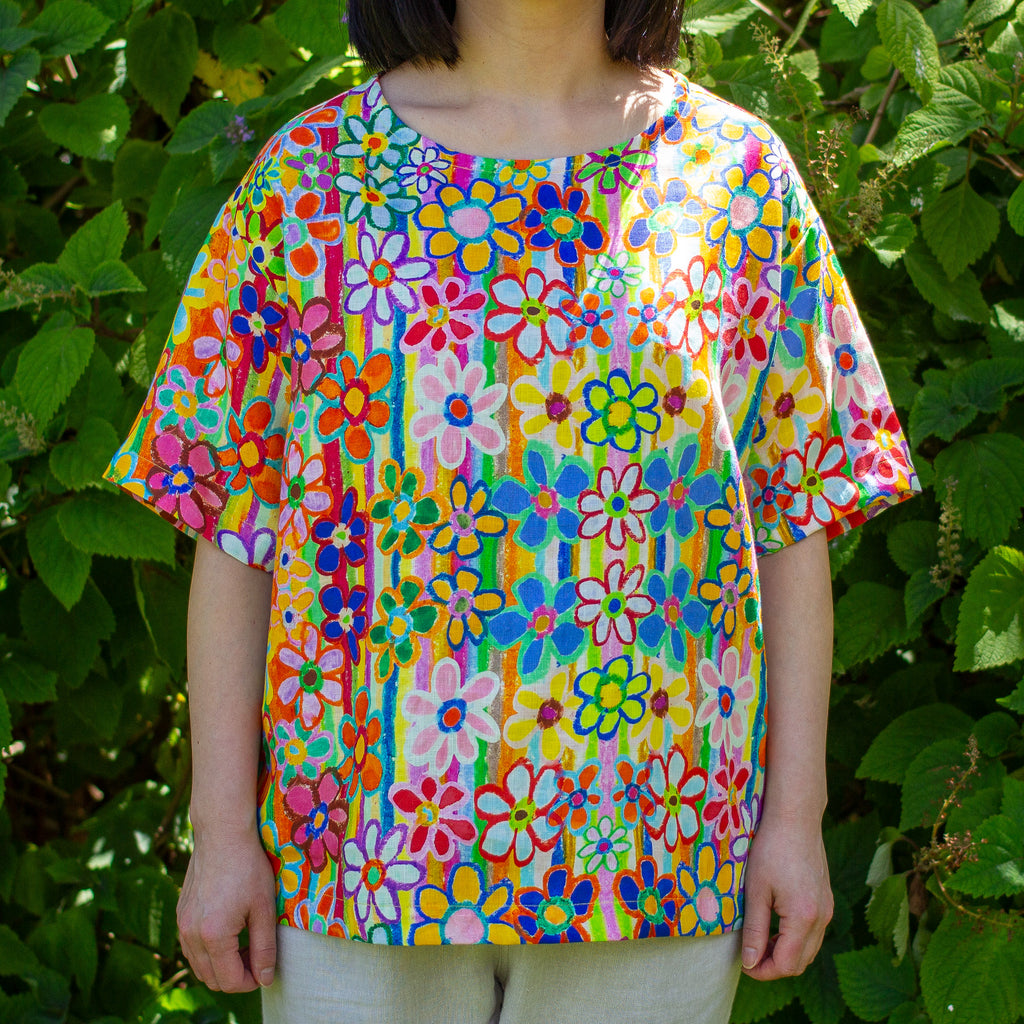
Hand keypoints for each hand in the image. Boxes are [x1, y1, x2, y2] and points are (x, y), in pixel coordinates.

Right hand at [176, 827, 277, 991]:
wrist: (222, 834)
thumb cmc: (248, 867)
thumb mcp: (264, 907)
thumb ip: (264, 947)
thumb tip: (265, 979)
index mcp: (213, 936)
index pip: (229, 981)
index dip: (250, 982)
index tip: (265, 970)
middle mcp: (190, 935)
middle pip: (211, 979)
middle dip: (236, 975)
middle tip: (257, 956)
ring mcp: (182, 924)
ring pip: (198, 966)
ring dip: (221, 965)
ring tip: (245, 944)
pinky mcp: (180, 914)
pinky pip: (191, 947)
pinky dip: (208, 951)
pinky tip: (229, 931)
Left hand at [739, 814, 833, 979]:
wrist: (795, 818)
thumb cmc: (771, 849)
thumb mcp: (756, 890)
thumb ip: (755, 930)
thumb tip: (749, 962)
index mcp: (804, 917)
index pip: (787, 964)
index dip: (764, 971)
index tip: (744, 965)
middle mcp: (822, 918)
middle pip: (801, 962)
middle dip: (774, 966)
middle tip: (749, 956)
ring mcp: (828, 909)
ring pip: (809, 949)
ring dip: (785, 953)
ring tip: (759, 941)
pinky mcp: (827, 901)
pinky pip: (814, 933)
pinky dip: (795, 939)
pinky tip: (775, 926)